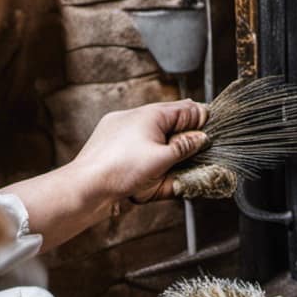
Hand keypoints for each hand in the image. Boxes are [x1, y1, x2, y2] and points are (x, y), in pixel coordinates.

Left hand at [70, 99, 208, 204]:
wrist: (84, 187)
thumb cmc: (120, 171)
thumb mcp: (163, 159)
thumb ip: (186, 146)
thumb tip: (201, 137)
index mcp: (150, 114)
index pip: (186, 109)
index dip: (201, 121)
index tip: (211, 133)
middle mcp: (134, 116)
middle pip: (170, 120)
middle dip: (184, 134)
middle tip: (196, 149)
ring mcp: (119, 128)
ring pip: (153, 131)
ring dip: (166, 143)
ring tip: (173, 161)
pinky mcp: (110, 142)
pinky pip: (137, 140)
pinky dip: (148, 149)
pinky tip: (150, 165)